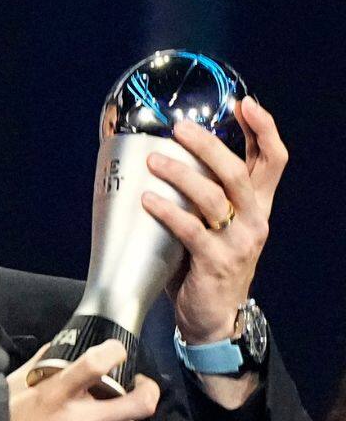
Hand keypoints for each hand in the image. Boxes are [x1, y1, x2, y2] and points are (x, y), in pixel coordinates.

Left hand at [141, 97, 287, 343]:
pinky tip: (147, 199)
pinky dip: (167, 212)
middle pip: (239, 172)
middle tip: (179, 128)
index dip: (264, 129)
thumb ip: (204, 195)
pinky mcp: (216, 263)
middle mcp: (255, 219)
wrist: (213, 317)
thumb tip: (166, 153)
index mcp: (258, 206)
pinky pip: (190, 231)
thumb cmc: (206, 264)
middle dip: (209, 146)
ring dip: (182, 175)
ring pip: (214, 198)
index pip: (273, 160)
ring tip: (154, 160)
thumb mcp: (216, 225)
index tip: (245, 103)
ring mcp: (238, 242)